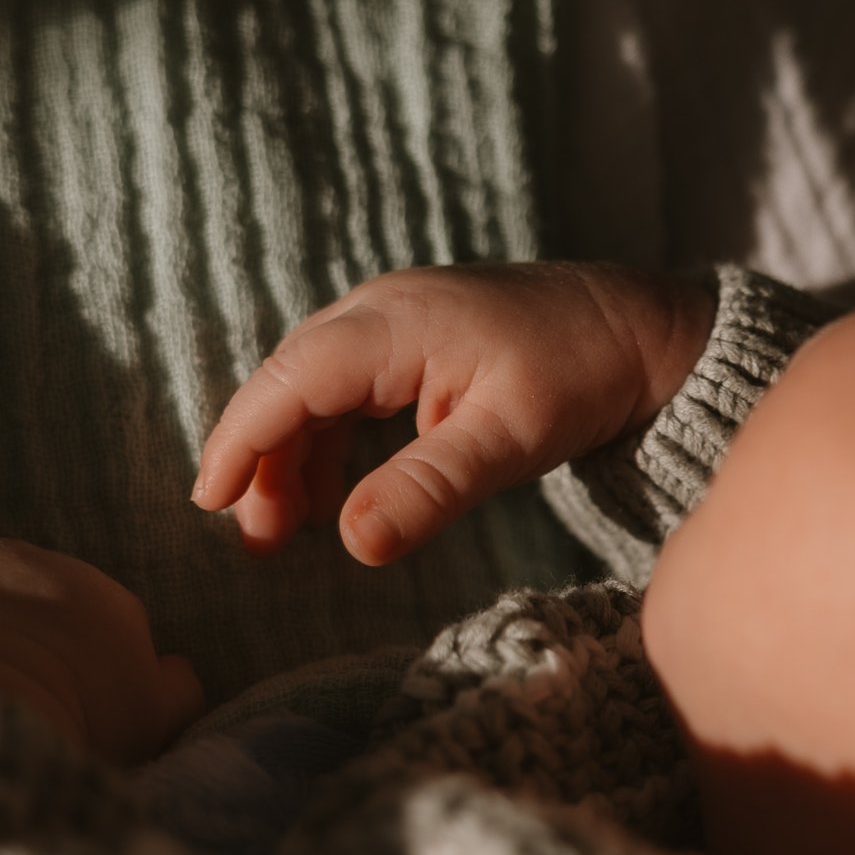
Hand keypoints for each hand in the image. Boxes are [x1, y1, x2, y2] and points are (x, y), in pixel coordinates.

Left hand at [0, 532, 206, 764]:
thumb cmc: (70, 728)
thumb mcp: (153, 723)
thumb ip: (176, 689)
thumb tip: (176, 665)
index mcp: (105, 601)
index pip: (91, 621)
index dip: (69, 662)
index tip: (52, 702)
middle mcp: (36, 559)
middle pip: (19, 595)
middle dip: (3, 632)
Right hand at [190, 262, 713, 564]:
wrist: (644, 329)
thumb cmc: (584, 373)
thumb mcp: (509, 440)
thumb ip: (427, 489)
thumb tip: (351, 543)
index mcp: (395, 323)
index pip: (289, 381)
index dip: (242, 439)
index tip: (210, 499)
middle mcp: (382, 310)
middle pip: (289, 382)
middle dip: (260, 458)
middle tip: (254, 539)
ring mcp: (398, 320)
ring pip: (313, 387)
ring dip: (292, 456)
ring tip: (285, 530)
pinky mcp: (417, 339)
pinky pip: (347, 388)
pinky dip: (329, 441)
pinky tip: (336, 495)